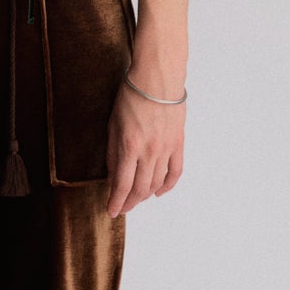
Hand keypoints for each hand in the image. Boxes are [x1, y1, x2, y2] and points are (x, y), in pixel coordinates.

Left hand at [104, 45, 184, 215]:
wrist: (157, 78)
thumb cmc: (131, 96)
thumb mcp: (112, 124)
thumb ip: (113, 153)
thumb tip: (113, 176)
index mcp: (129, 146)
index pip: (122, 184)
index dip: (116, 201)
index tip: (111, 211)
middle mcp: (149, 151)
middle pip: (140, 188)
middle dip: (129, 202)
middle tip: (122, 208)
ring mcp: (166, 149)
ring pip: (156, 183)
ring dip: (145, 196)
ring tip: (136, 199)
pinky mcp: (178, 143)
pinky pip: (175, 172)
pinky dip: (167, 185)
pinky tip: (159, 192)